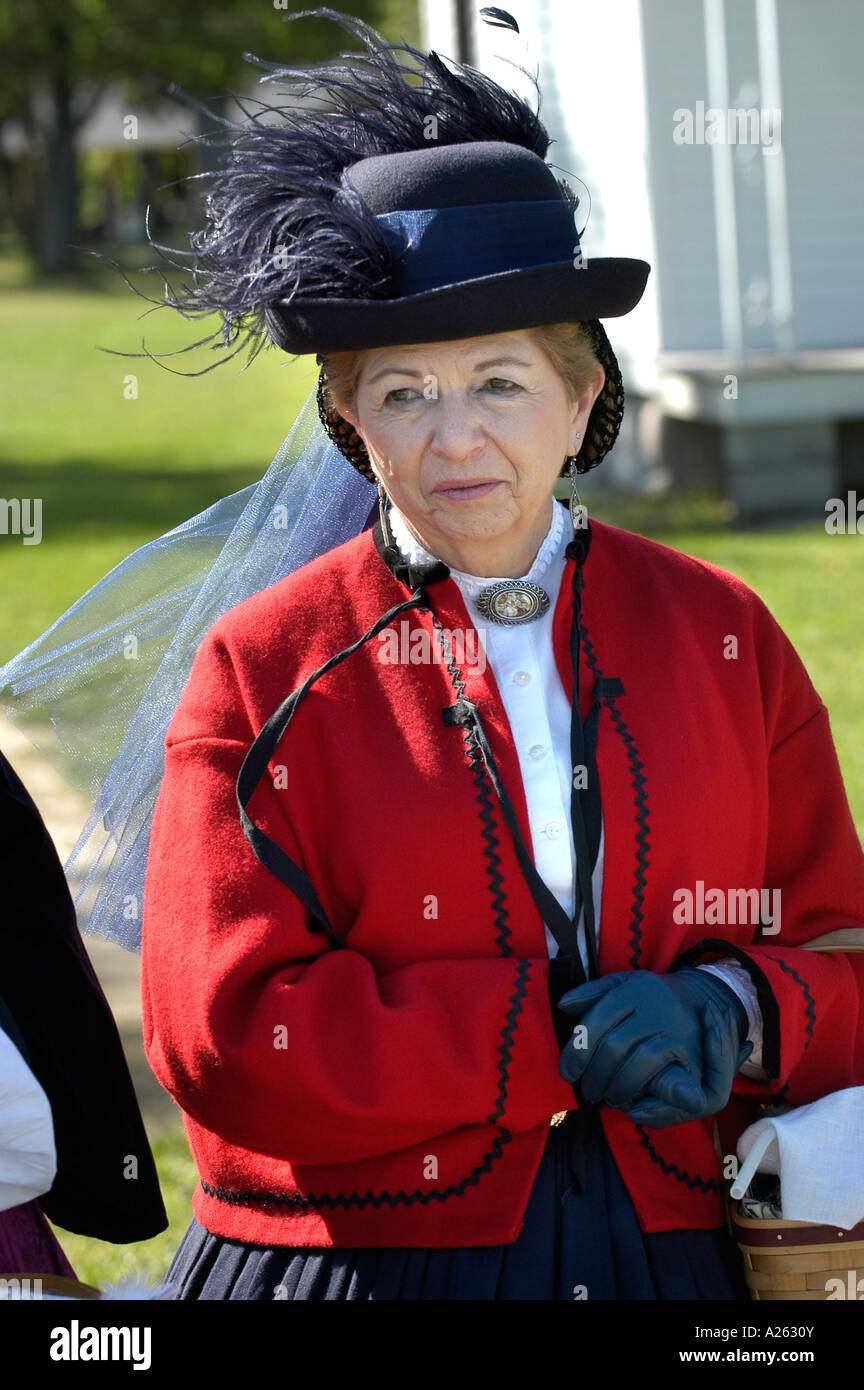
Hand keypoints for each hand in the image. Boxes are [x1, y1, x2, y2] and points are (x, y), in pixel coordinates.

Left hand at [556, 968, 752, 1126]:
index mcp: (634, 989)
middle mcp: (656, 1007)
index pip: (596, 1021)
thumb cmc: (655, 996)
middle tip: (588, 1091)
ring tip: (609, 1097)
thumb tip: (564, 1004)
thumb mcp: (626, 984)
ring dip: (619, 1088)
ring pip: (639, 1063)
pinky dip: (648, 1102)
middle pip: (614, 1046)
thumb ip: (594, 992)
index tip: (567, 1072)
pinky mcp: (693, 1054)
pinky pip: (667, 1081)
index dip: (577, 1051)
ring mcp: (676, 1029)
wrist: (708, 998)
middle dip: (596, 1075)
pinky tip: (634, 1109)